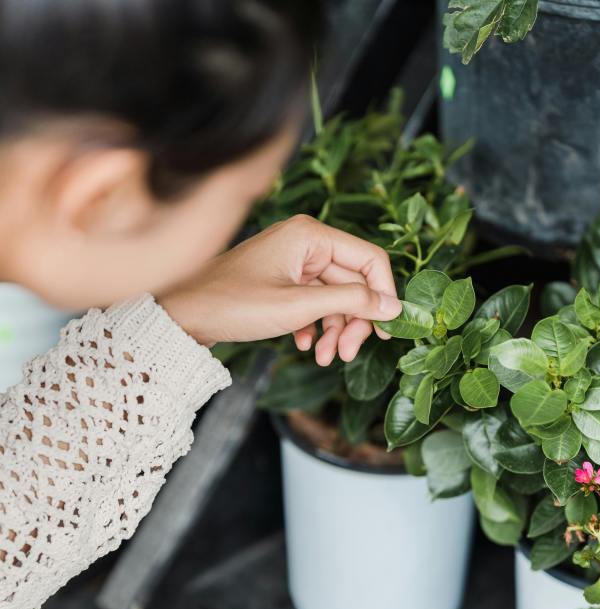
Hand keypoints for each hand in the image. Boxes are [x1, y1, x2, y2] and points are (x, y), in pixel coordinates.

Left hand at [159, 214, 401, 364]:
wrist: (184, 315)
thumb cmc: (233, 304)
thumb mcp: (297, 307)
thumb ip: (349, 303)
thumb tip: (392, 306)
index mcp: (310, 235)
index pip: (370, 260)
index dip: (383, 295)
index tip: (387, 330)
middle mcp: (305, 243)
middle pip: (353, 282)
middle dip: (354, 321)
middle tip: (347, 354)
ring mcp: (293, 262)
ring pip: (334, 297)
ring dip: (335, 330)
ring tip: (325, 358)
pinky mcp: (282, 281)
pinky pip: (314, 303)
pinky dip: (315, 327)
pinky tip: (304, 346)